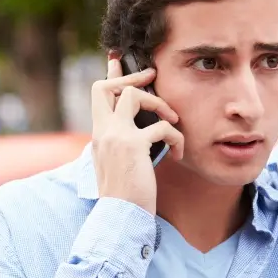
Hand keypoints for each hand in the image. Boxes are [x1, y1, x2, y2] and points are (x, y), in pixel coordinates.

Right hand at [90, 54, 183, 214]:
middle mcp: (103, 131)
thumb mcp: (116, 164)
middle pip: (107, 86)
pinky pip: (163, 126)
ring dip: (159, 104)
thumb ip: (120, 145)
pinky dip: (177, 138)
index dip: (110, 75)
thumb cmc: (122, 195)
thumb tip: (138, 135)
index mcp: (98, 135)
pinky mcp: (135, 145)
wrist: (120, 216)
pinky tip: (179, 154)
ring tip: (173, 120)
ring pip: (134, 95)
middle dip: (132, 76)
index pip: (98, 95)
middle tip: (153, 76)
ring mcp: (116, 136)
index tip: (116, 61)